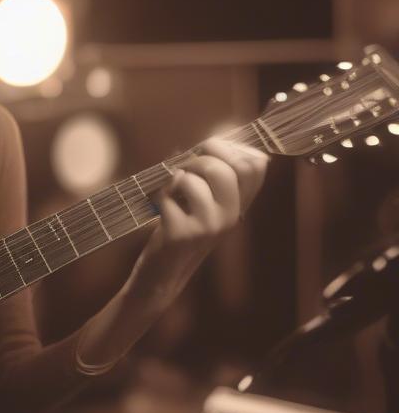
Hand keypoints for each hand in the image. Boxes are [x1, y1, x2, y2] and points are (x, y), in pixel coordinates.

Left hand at [132, 137, 268, 306]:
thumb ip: (214, 176)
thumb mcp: (205, 203)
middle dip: (199, 157)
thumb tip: (218, 139)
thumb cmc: (181, 229)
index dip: (230, 146)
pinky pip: (167, 196)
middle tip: (184, 167)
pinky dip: (157, 193)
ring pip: (194, 180)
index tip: (208, 149)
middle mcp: (231, 216)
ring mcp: (208, 227)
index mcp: (240, 205)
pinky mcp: (182, 235)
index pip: (256, 164)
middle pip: (225, 167)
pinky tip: (157, 206)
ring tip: (170, 189)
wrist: (163, 273)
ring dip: (176, 176)